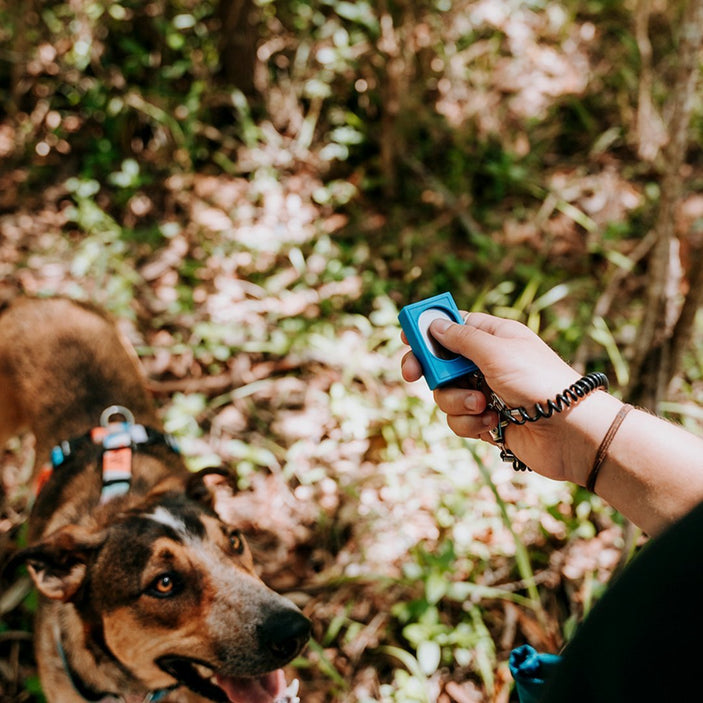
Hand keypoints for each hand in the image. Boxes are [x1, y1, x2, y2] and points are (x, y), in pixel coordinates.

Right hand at [401, 312, 607, 481]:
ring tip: (481, 404)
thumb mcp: (496, 352)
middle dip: (429, 370)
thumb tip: (434, 325)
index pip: (453, 327)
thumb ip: (461, 339)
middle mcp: (487, 363)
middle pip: (440, 363)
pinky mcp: (486, 422)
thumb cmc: (538, 382)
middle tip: (412, 374)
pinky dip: (470, 423)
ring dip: (456, 401)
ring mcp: (485, 393)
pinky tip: (493, 424)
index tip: (406, 337)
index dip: (428, 331)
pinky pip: (458, 420)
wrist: (570, 432)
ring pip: (445, 395)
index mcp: (494, 337)